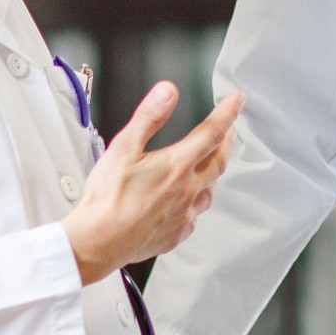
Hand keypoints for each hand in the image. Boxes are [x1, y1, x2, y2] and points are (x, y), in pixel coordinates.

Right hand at [62, 82, 244, 283]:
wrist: (98, 241)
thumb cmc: (107, 199)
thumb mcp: (124, 147)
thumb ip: (149, 117)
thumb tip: (167, 93)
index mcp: (177, 166)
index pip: (212, 132)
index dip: (228, 112)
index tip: (237, 100)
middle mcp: (187, 190)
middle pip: (218, 161)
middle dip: (227, 142)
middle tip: (230, 131)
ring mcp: (184, 215)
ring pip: (210, 191)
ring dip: (215, 173)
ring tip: (214, 165)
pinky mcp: (176, 234)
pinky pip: (195, 216)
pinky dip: (197, 204)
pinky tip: (190, 203)